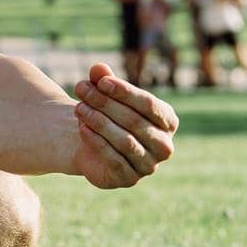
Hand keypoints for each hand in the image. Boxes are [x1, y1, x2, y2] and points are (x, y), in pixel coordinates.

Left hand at [71, 63, 177, 188]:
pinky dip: (96, 142)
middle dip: (105, 103)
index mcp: (168, 121)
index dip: (124, 92)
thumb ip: (104, 80)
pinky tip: (82, 128)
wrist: (93, 145)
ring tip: (79, 108)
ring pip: (125, 141)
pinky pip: (114, 159)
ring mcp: (149, 165)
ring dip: (99, 121)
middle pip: (135, 121)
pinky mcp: (129, 179)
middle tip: (81, 89)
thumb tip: (98, 68)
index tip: (101, 81)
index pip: (149, 104)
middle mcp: (164, 146)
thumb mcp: (105, 94)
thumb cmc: (107, 114)